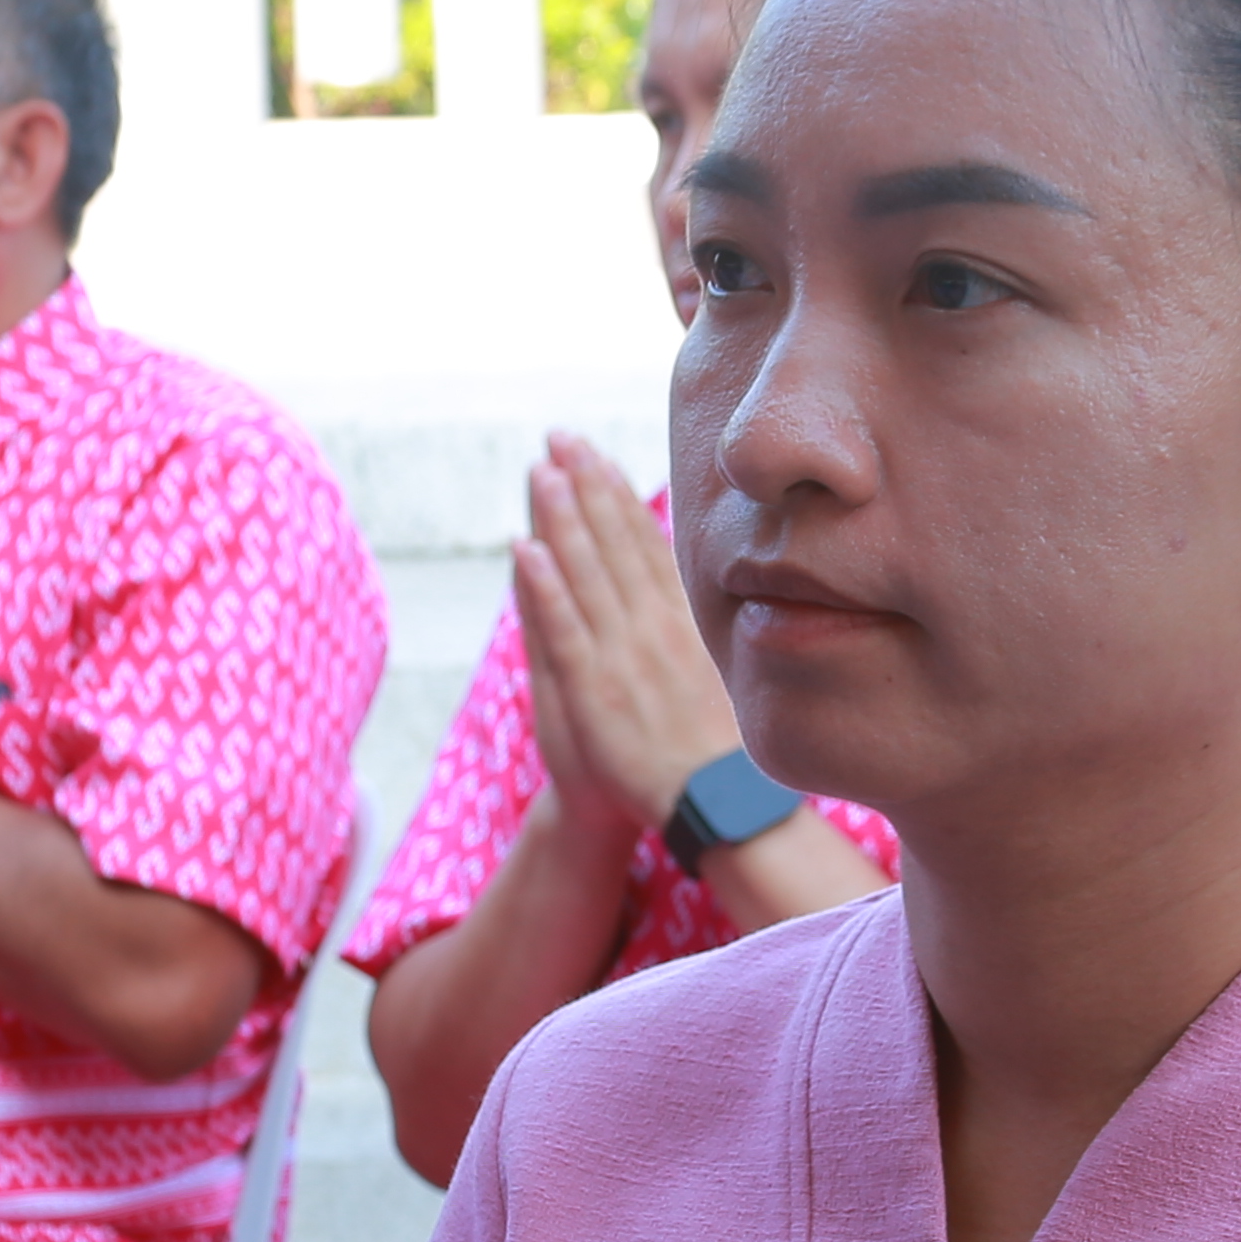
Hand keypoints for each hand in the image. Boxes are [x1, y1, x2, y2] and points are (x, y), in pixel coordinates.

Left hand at [513, 439, 745, 836]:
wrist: (714, 805)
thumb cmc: (711, 747)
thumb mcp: (707, 669)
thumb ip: (679, 624)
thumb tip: (665, 583)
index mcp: (679, 621)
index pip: (644, 544)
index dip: (616, 495)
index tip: (596, 453)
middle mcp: (652, 629)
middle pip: (614, 544)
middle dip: (585, 486)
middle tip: (562, 436)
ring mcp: (623, 658)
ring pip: (587, 575)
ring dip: (562, 519)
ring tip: (541, 470)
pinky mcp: (595, 692)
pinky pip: (566, 631)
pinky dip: (545, 589)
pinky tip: (527, 549)